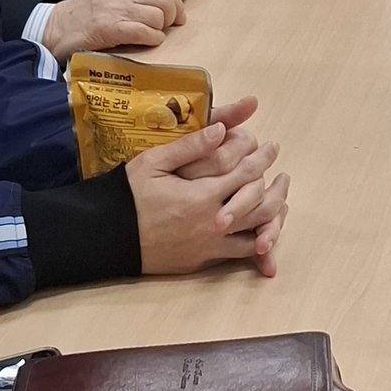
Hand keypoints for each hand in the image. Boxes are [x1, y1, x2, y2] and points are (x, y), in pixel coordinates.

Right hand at [39, 0, 185, 59]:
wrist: (57, 27)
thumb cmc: (86, 14)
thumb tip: (162, 3)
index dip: (175, 2)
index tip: (178, 15)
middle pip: (165, 0)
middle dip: (173, 15)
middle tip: (170, 26)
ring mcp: (115, 8)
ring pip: (158, 16)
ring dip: (162, 29)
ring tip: (156, 34)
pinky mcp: (110, 28)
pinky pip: (145, 32)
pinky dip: (153, 38)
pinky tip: (149, 41)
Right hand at [125, 96, 288, 277]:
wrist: (107, 237)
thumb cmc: (127, 196)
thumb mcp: (153, 162)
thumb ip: (190, 146)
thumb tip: (222, 130)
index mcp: (202, 194)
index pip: (246, 172)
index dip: (263, 157)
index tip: (271, 147)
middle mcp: (212, 222)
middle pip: (260, 203)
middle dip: (276, 186)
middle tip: (283, 174)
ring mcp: (209, 245)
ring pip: (257, 231)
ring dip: (275, 215)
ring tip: (281, 200)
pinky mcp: (202, 260)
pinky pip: (240, 254)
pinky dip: (259, 243)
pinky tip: (265, 233)